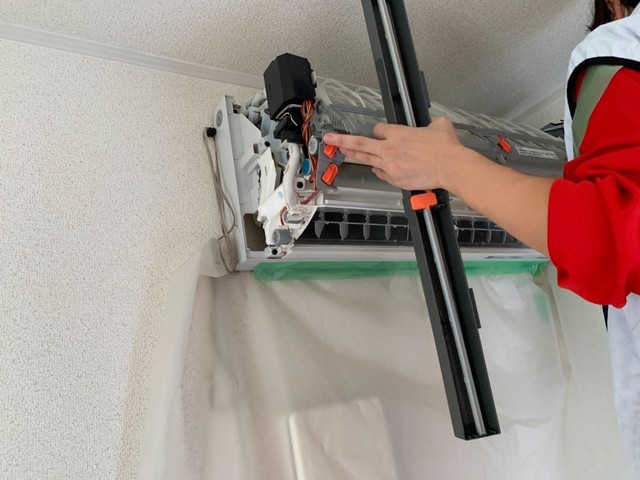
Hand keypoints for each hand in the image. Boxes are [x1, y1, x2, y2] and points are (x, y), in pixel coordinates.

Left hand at [323, 117, 464, 190]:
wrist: (449, 166)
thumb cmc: (445, 148)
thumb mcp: (440, 126)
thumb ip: (431, 125)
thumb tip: (433, 126)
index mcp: (398, 133)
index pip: (379, 129)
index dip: (378, 130)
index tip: (377, 132)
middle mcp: (389, 148)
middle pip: (360, 144)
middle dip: (342, 140)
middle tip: (330, 138)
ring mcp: (390, 165)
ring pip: (366, 160)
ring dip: (354, 156)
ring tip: (343, 152)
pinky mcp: (394, 179)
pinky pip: (380, 173)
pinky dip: (378, 170)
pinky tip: (375, 169)